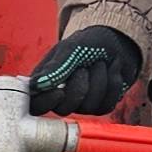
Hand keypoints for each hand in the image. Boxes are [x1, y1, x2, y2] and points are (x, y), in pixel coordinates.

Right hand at [27, 26, 141, 116]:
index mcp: (46, 81)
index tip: (59, 92)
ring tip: (100, 63)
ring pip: (88, 106)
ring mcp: (81, 104)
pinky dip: (113, 85)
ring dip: (99, 80)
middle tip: (85, 67)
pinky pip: (106, 105)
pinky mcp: (100, 106)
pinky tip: (111, 71)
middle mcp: (61, 96)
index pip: (35, 105)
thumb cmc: (89, 43)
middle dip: (79, 86)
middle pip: (63, 109)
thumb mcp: (71, 48)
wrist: (116, 42)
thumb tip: (36, 85)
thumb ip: (55, 67)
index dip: (45, 103)